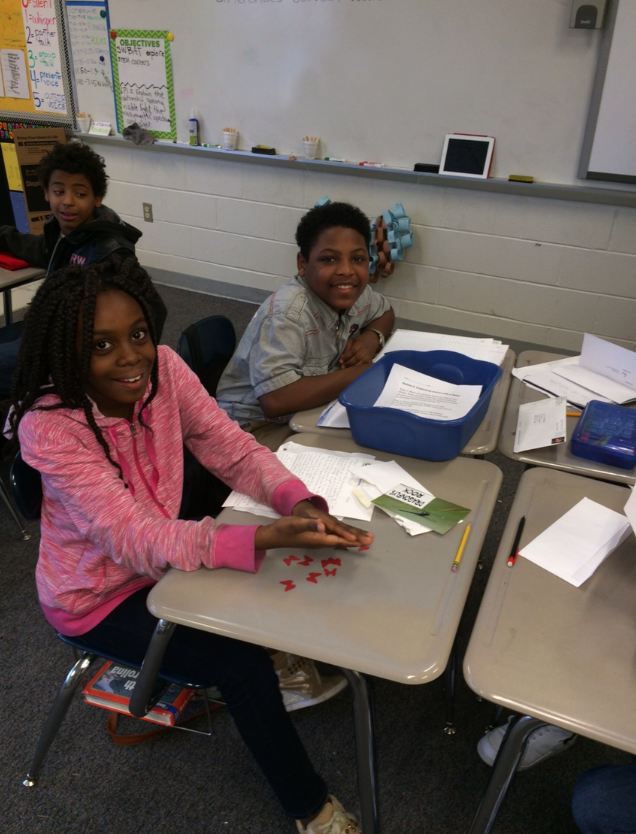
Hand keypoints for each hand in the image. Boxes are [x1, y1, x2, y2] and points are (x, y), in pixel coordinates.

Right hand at [254, 514, 371, 550]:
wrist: (275, 535)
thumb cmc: (285, 529)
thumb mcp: (296, 524)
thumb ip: (308, 525)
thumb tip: (321, 525)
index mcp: (319, 537)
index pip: (339, 539)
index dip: (352, 539)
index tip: (365, 540)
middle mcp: (321, 540)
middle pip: (342, 541)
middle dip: (357, 540)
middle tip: (371, 540)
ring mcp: (319, 539)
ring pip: (339, 539)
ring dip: (352, 539)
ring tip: (364, 540)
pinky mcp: (316, 537)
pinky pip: (334, 537)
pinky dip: (343, 537)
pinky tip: (346, 538)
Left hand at [339, 333, 377, 367]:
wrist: (373, 339)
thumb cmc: (360, 340)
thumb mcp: (352, 341)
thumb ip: (347, 348)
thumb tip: (342, 357)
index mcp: (359, 344)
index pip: (352, 351)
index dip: (346, 357)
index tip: (340, 361)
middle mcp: (365, 350)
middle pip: (357, 358)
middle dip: (349, 363)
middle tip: (342, 367)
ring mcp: (369, 355)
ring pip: (361, 362)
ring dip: (353, 367)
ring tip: (347, 369)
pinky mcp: (371, 359)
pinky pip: (365, 365)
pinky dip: (359, 368)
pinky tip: (354, 370)